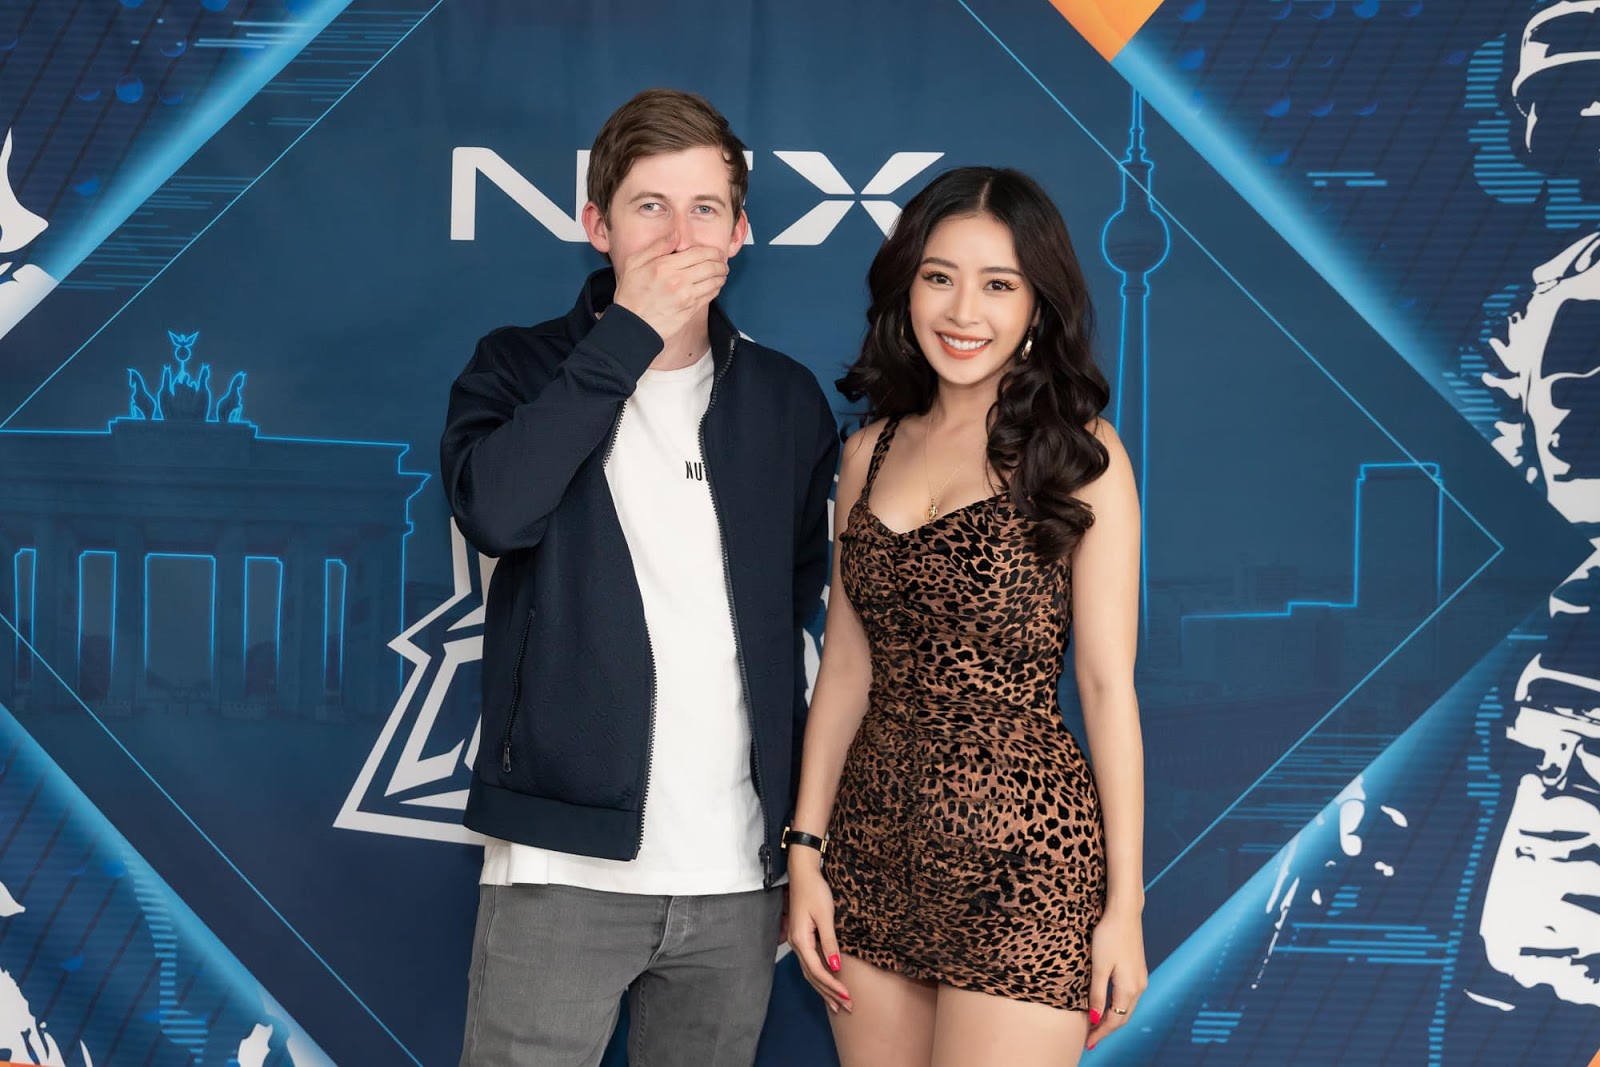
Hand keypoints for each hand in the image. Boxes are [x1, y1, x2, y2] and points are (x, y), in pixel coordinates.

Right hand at [611, 237, 728, 342]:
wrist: (633, 325)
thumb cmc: (631, 293)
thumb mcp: (634, 263)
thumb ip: (657, 246)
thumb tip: (675, 235)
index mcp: (666, 266)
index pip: (699, 253)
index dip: (713, 251)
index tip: (717, 252)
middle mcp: (679, 281)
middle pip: (711, 266)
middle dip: (721, 263)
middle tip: (723, 262)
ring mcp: (687, 297)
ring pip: (714, 282)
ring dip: (721, 275)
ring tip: (722, 273)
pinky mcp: (690, 310)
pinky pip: (710, 296)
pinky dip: (716, 288)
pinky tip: (714, 285)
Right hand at [786, 862, 851, 1014]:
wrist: (803, 873)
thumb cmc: (814, 891)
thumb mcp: (825, 916)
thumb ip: (829, 942)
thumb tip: (835, 966)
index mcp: (801, 940)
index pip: (818, 971)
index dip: (832, 986)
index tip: (847, 996)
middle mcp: (796, 944)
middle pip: (812, 976)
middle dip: (829, 993)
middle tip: (847, 1008)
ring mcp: (797, 941)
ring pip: (810, 972)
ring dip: (823, 988)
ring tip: (837, 1004)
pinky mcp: (801, 937)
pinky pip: (810, 963)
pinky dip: (819, 976)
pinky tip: (826, 982)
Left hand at [1085, 906, 1146, 1049]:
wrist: (1124, 912)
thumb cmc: (1109, 936)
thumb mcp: (1098, 966)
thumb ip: (1097, 994)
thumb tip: (1095, 1018)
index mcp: (1129, 988)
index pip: (1115, 1020)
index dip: (1101, 1032)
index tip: (1088, 1042)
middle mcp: (1139, 986)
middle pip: (1123, 1017)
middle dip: (1107, 1029)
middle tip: (1090, 1039)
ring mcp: (1140, 978)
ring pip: (1126, 1007)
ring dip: (1112, 1018)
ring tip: (1096, 1026)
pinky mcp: (1137, 970)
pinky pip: (1128, 997)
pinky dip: (1117, 1006)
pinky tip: (1107, 1007)